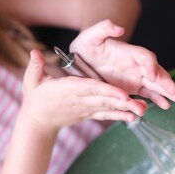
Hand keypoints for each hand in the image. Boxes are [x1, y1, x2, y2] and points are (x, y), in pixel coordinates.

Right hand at [20, 50, 145, 131]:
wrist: (38, 122)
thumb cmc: (36, 99)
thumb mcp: (31, 81)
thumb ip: (35, 66)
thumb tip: (34, 51)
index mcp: (68, 90)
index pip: (90, 89)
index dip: (107, 91)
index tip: (122, 93)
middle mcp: (80, 101)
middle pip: (105, 100)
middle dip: (123, 102)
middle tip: (141, 104)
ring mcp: (85, 109)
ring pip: (108, 108)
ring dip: (126, 110)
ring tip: (143, 110)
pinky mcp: (89, 114)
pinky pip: (106, 115)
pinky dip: (120, 116)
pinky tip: (134, 117)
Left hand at [69, 19, 174, 108]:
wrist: (80, 60)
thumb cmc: (86, 46)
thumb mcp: (90, 36)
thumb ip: (103, 28)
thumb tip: (119, 28)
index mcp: (128, 52)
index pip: (145, 57)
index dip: (151, 66)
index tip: (152, 77)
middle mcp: (135, 64)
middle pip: (155, 71)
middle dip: (165, 82)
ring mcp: (135, 76)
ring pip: (155, 84)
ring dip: (166, 91)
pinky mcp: (131, 87)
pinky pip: (147, 93)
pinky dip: (156, 99)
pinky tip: (165, 105)